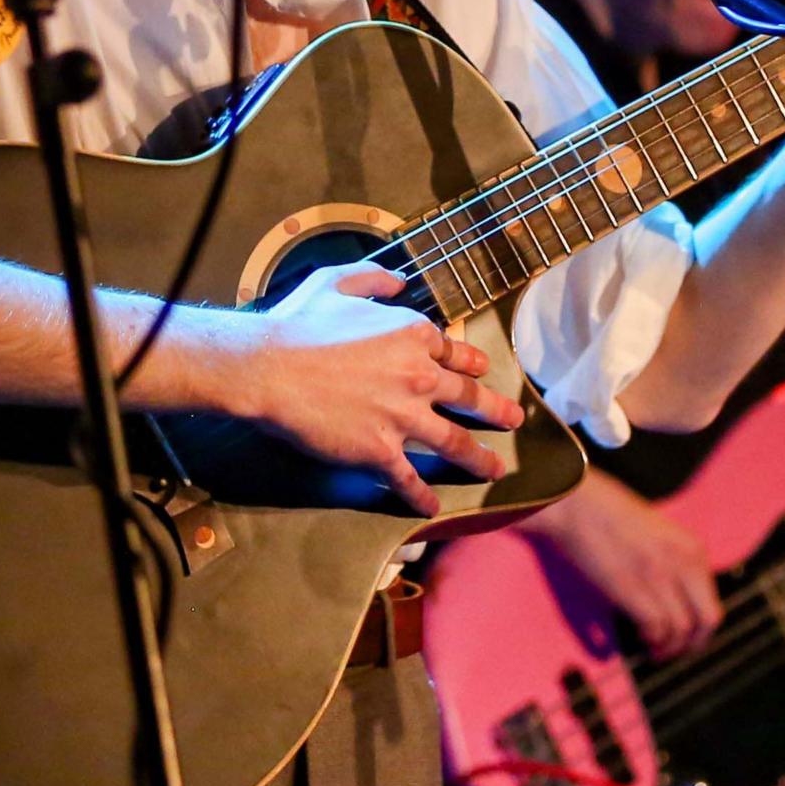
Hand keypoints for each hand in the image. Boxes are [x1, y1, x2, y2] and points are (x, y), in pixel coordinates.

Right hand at [222, 262, 520, 513]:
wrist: (270, 368)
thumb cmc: (299, 323)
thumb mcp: (337, 281)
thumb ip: (373, 279)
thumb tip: (399, 283)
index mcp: (412, 334)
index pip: (453, 352)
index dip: (471, 363)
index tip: (482, 370)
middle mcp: (418, 376)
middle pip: (467, 397)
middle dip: (495, 410)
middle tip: (514, 420)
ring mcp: (403, 417)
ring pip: (454, 443)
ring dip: (478, 459)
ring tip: (495, 470)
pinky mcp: (381, 451)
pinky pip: (410, 478)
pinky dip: (422, 495)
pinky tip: (432, 506)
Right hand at [523, 471, 722, 658]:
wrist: (577, 503)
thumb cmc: (609, 515)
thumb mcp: (659, 534)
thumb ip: (676, 564)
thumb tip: (678, 600)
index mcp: (692, 549)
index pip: (713, 603)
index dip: (701, 629)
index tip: (686, 638)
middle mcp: (683, 563)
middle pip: (707, 620)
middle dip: (693, 644)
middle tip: (675, 651)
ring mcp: (659, 576)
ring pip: (682, 630)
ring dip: (669, 647)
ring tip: (655, 649)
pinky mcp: (632, 588)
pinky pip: (655, 628)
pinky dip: (651, 639)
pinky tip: (642, 638)